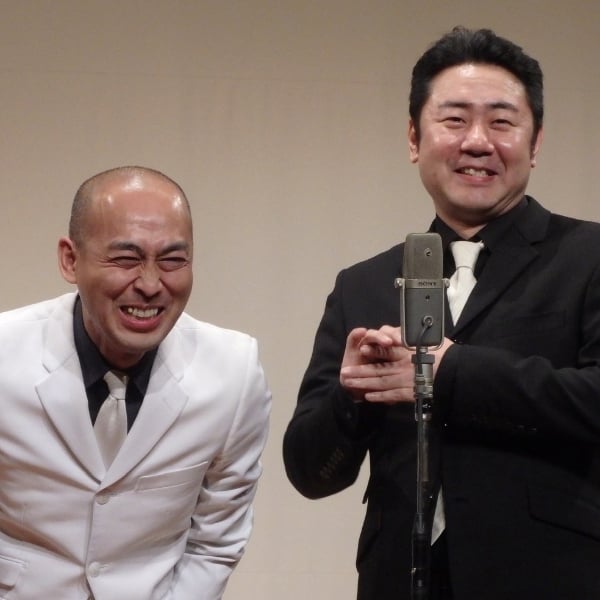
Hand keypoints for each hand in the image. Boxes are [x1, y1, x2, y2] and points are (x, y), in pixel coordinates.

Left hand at [339, 326, 453, 403]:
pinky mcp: (412, 393)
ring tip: (350, 383)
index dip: (373, 349)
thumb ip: (414, 338)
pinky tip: (368, 397)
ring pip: (381, 382)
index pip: (388, 349)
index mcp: (409, 351)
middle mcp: (404, 365)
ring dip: (364, 383)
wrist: (459, 374)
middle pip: (378, 368)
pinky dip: (380, 396)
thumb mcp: (431, 340)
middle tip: (344, 373)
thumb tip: (402, 334)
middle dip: (360, 371)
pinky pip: (393, 395)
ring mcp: (407, 380)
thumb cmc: (447, 355)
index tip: (361, 348)